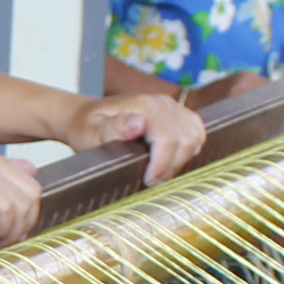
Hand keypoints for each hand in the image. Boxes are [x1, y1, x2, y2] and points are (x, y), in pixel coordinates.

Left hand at [65, 92, 207, 182]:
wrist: (87, 117)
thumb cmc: (87, 128)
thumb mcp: (92, 132)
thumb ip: (114, 128)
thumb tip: (140, 123)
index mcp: (144, 105)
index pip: (168, 139)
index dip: (162, 165)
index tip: (149, 181)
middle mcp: (162, 102)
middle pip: (185, 140)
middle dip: (172, 166)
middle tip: (152, 181)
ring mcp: (172, 105)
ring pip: (195, 136)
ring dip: (182, 159)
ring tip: (160, 172)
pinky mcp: (177, 112)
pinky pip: (196, 131)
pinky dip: (190, 148)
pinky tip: (173, 160)